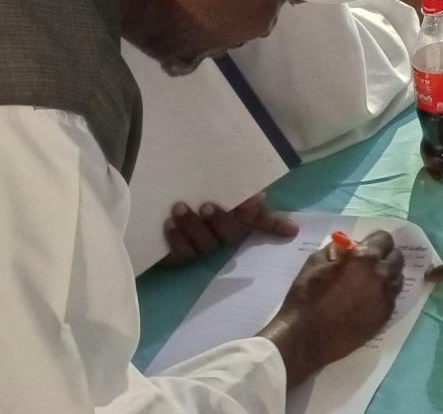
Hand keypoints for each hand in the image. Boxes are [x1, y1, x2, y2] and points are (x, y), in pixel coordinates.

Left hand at [161, 193, 298, 265]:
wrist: (150, 204)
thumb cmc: (186, 193)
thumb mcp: (209, 186)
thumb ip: (232, 191)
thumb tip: (258, 197)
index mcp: (235, 217)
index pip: (261, 222)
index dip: (275, 225)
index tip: (292, 230)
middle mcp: (222, 235)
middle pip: (231, 235)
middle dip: (220, 221)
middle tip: (206, 206)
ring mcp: (202, 248)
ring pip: (205, 244)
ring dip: (193, 226)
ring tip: (179, 208)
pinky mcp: (179, 257)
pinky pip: (182, 254)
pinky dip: (177, 239)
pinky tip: (169, 224)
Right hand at [261, 230, 405, 383]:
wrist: (306, 338)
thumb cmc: (306, 297)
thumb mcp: (314, 263)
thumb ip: (335, 250)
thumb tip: (347, 247)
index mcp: (364, 258)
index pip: (384, 239)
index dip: (375, 240)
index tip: (367, 245)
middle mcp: (381, 275)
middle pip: (396, 258)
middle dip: (384, 256)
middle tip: (369, 263)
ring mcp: (385, 297)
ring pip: (397, 278)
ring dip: (387, 275)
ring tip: (369, 282)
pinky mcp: (385, 316)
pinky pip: (392, 298)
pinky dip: (384, 294)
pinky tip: (368, 299)